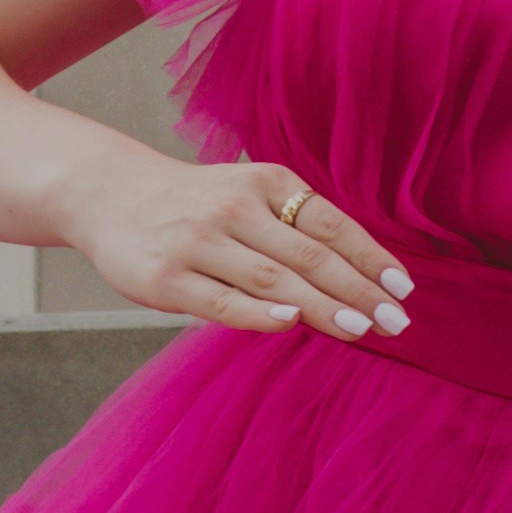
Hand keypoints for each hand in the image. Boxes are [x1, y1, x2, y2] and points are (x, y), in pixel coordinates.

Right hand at [71, 150, 413, 340]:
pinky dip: (260, 311)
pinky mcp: (167, 278)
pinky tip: (291, 322)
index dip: (370, 258)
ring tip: (361, 329)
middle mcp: (234, 208)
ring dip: (323, 306)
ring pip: (274, 278)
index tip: (402, 290)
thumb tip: (357, 278)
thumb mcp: (247, 195)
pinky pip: (222, 300)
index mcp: (265, 183)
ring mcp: (199, 242)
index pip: (330, 224)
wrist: (108, 194)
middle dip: (358, 290)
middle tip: (395, 322)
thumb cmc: (193, 203)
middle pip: (310, 255)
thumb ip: (293, 227)